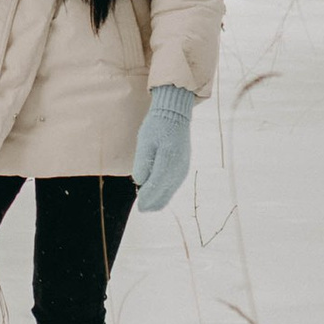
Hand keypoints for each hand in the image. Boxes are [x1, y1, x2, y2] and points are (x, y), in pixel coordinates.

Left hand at [131, 85, 193, 213]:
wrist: (175, 115)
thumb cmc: (157, 126)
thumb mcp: (145, 142)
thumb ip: (142, 163)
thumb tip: (140, 182)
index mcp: (168, 159)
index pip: (156, 185)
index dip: (147, 197)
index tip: (139, 206)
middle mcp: (178, 167)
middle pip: (165, 192)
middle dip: (152, 202)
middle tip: (141, 209)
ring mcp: (183, 168)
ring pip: (171, 191)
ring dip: (159, 199)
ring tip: (147, 205)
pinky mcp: (183, 168)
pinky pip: (174, 185)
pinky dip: (165, 192)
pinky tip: (157, 195)